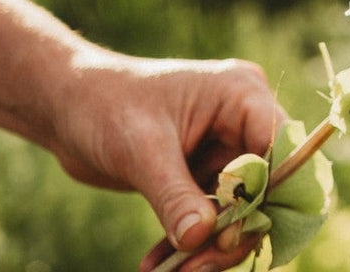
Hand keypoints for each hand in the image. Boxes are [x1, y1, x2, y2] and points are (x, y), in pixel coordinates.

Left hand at [46, 53, 284, 271]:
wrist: (68, 106)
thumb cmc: (106, 106)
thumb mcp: (142, 151)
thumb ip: (175, 195)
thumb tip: (202, 239)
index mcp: (242, 95)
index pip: (281, 147)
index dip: (273, 193)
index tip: (238, 235)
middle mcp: (242, 120)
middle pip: (266, 186)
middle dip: (234, 232)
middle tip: (196, 268)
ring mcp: (224, 147)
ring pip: (240, 209)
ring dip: (209, 246)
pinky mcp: (204, 172)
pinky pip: (211, 215)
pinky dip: (188, 243)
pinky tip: (156, 265)